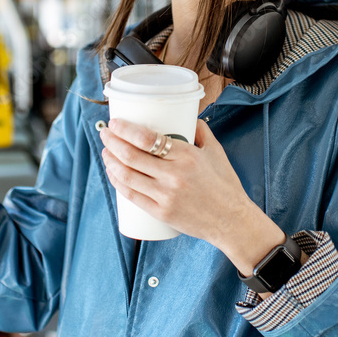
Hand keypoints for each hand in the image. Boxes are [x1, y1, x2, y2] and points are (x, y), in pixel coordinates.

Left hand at [99, 118, 287, 278]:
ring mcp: (165, 196)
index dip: (125, 129)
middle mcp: (174, 175)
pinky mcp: (161, 212)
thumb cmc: (225, 185)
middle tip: (105, 133)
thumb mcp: (216, 151)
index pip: (147, 139)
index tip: (115, 123)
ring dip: (110, 161)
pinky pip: (131, 195)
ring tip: (105, 151)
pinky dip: (117, 182)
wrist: (232, 221)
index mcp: (187, 156)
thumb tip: (186, 116)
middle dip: (112, 141)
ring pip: (127, 175)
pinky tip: (112, 173)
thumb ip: (201, 131)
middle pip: (131, 156)